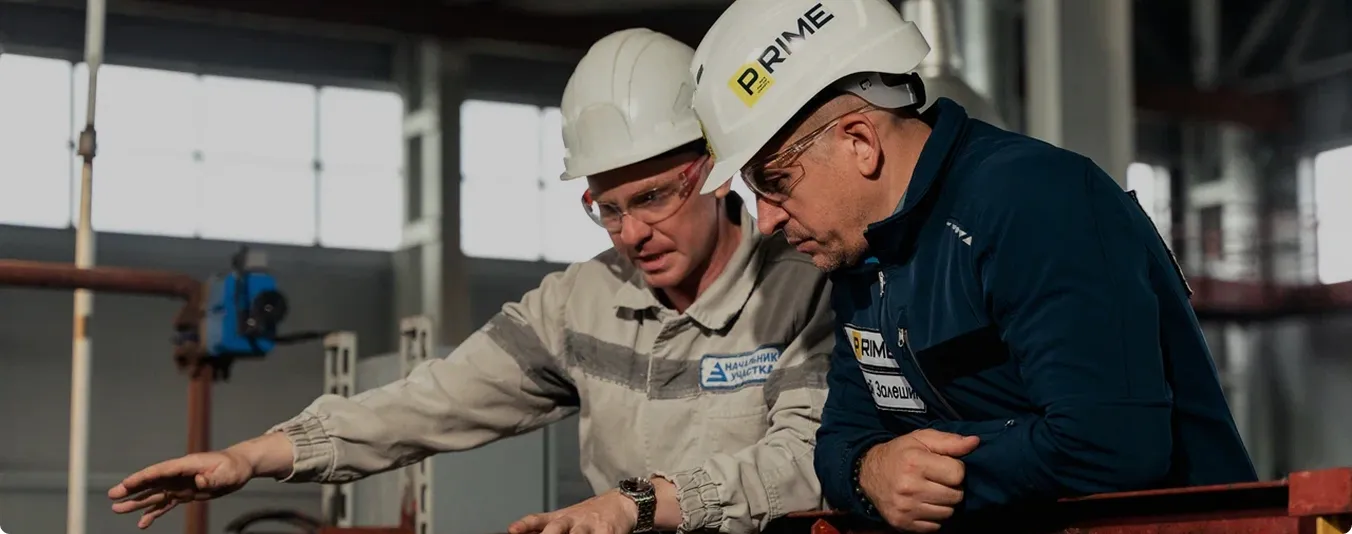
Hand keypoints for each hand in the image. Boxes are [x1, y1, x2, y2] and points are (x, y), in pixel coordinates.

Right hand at [107, 450, 254, 528]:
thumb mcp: (227, 473)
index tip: (126, 483)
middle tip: (112, 496)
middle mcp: (178, 475)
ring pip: (154, 494)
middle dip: (131, 489)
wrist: (240, 467)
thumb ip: (212, 478)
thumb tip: (199, 482)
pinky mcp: (184, 494)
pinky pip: (165, 505)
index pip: (160, 471)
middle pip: (151, 482)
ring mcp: (180, 485)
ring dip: (136, 502)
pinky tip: (142, 523)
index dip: (143, 477)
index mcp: (186, 465)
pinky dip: (153, 514)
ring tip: (117, 509)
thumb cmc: (234, 467)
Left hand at [508, 490, 637, 533]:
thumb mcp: (565, 517)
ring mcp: (590, 526)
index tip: (513, 530)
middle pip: (556, 527)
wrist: (621, 503)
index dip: (525, 525)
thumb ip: (542, 525)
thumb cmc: (589, 515)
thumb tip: (515, 531)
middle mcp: (573, 520)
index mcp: (561, 517)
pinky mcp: (607, 532)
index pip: (538, 520)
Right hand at [859, 429, 979, 532]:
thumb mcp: (921, 439)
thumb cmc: (899, 454)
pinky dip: (934, 517)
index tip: (945, 466)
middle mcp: (909, 487)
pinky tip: (924, 504)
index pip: (957, 474)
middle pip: (955, 496)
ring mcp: (906, 508)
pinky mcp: (903, 523)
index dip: (956, 469)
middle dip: (952, 488)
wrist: (867, 474)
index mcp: (914, 463)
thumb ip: (949, 441)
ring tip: (933, 492)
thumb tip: (975, 442)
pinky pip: (935, 526)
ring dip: (945, 504)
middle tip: (940, 481)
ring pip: (947, 513)